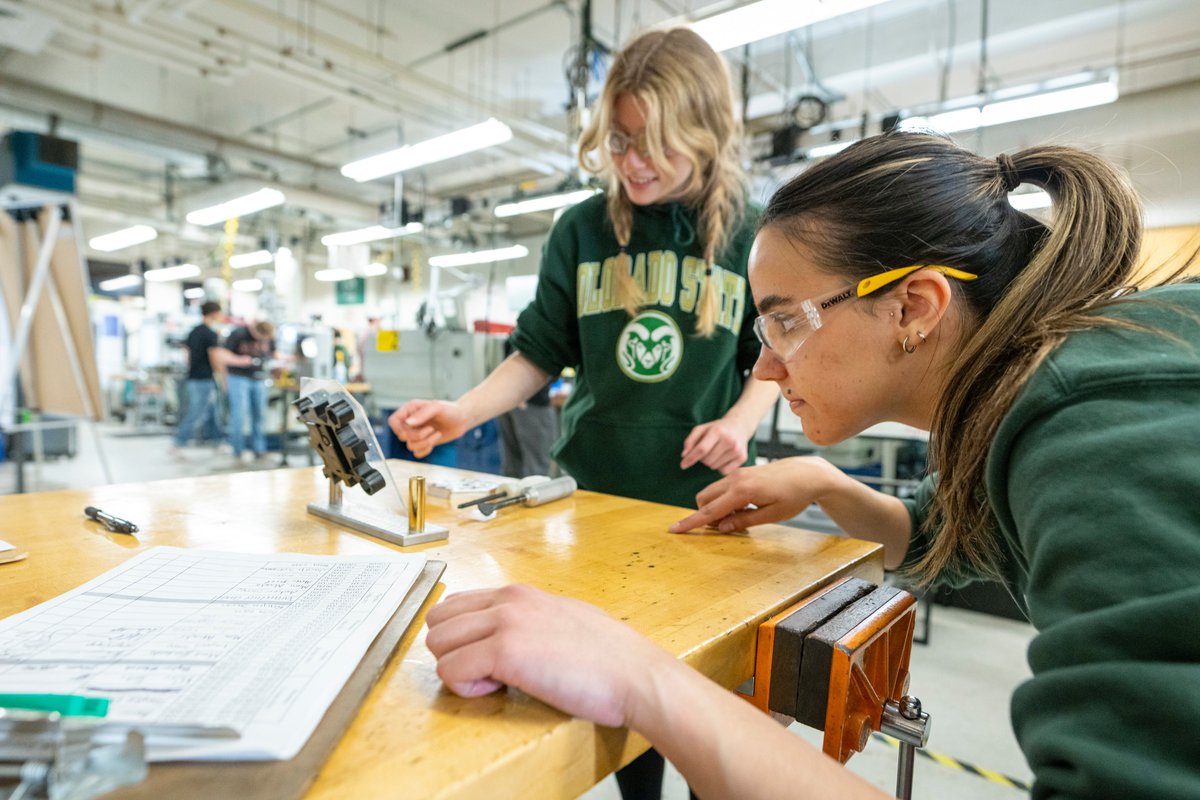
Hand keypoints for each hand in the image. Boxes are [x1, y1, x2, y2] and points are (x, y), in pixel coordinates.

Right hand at [387, 399, 470, 457]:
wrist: (462, 420)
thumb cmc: (450, 410)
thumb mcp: (437, 408)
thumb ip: (422, 414)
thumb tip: (408, 423)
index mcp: (410, 410)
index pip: (393, 421)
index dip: (398, 428)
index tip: (410, 430)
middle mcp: (411, 422)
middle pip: (402, 436)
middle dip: (417, 436)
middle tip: (431, 429)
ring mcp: (416, 433)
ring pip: (410, 445)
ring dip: (425, 442)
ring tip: (437, 433)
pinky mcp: (423, 443)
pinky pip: (416, 453)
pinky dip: (425, 450)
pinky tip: (434, 442)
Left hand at [426, 584, 675, 727]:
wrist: (633, 674)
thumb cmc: (608, 657)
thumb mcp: (563, 619)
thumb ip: (530, 620)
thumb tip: (510, 636)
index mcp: (520, 594)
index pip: (456, 603)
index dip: (461, 637)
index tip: (484, 658)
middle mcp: (508, 601)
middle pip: (437, 621)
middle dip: (451, 652)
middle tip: (483, 672)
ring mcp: (505, 623)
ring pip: (438, 644)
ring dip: (457, 669)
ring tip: (493, 681)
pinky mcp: (505, 652)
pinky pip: (451, 670)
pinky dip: (466, 687)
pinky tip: (498, 689)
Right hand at [669, 457, 836, 532]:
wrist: (808, 473)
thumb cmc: (795, 496)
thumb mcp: (772, 515)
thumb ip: (744, 521)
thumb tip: (720, 527)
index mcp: (742, 492)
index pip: (710, 511)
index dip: (691, 522)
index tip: (673, 529)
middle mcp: (735, 479)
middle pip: (704, 498)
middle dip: (705, 514)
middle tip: (728, 525)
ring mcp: (738, 473)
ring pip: (712, 491)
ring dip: (716, 507)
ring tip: (740, 516)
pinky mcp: (742, 471)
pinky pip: (723, 487)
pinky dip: (724, 499)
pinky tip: (744, 506)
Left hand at [680, 417, 750, 474]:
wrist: (740, 426)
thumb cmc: (717, 428)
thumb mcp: (702, 429)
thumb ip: (690, 440)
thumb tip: (684, 455)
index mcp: (718, 431)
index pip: (701, 449)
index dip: (690, 458)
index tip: (683, 465)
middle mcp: (729, 440)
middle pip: (707, 460)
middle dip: (702, 458)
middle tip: (707, 450)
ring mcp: (737, 450)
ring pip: (714, 467)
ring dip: (711, 462)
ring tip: (716, 452)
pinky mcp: (742, 458)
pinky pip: (724, 471)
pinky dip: (720, 467)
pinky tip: (723, 457)